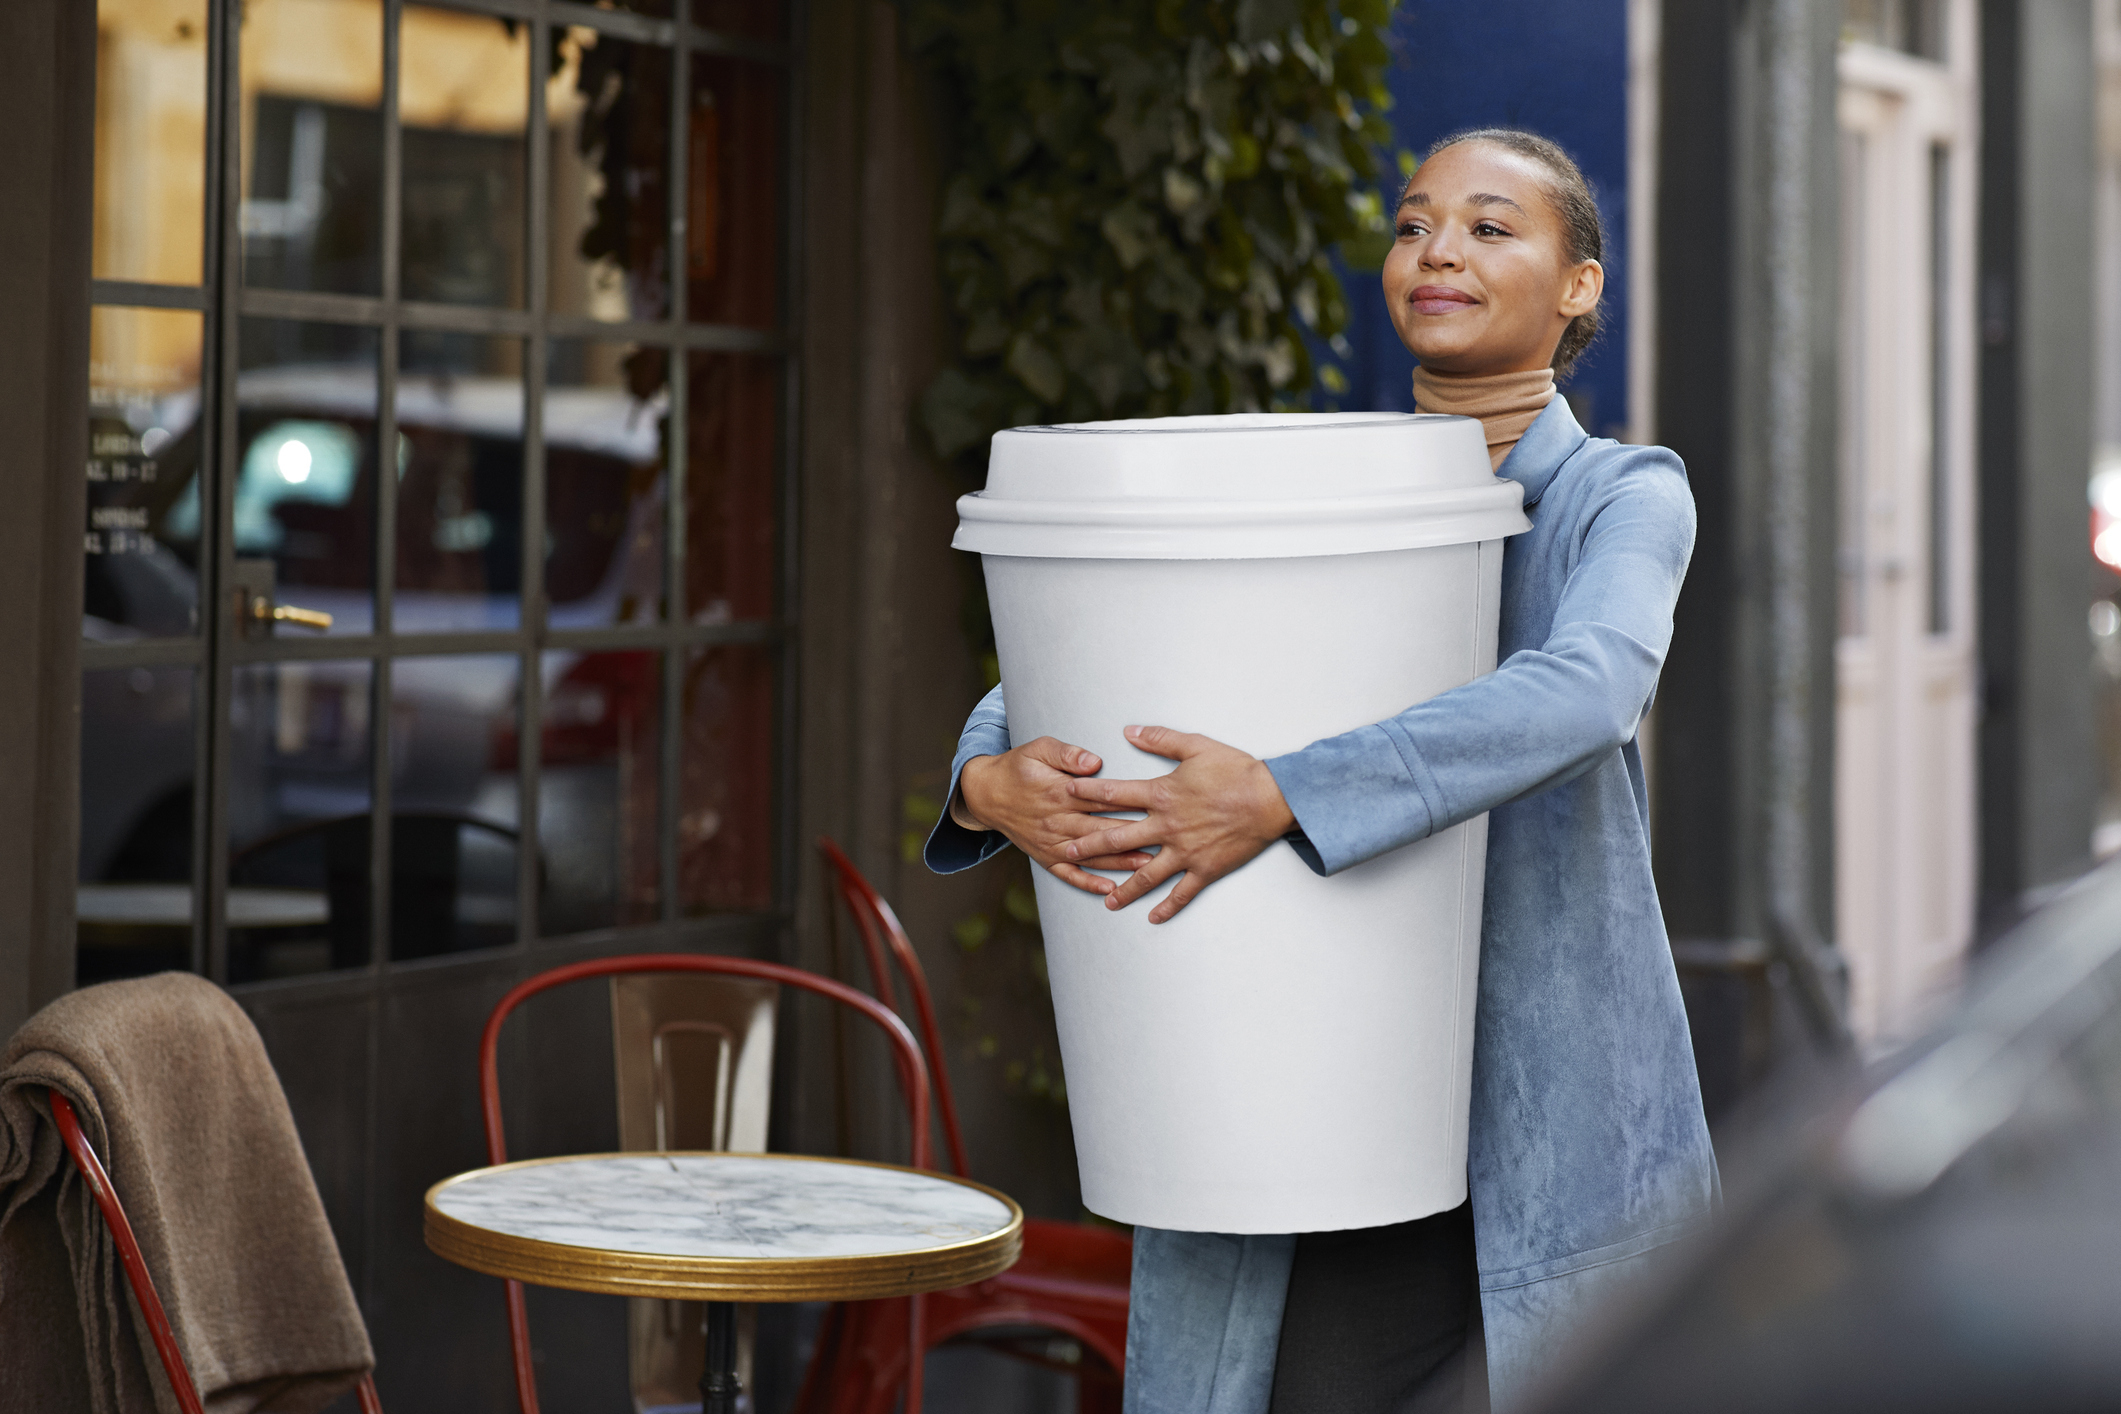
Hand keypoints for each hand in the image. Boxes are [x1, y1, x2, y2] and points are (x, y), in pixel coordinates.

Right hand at [957, 738, 1154, 895]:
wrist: (986, 794)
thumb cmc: (1018, 767)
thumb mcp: (1039, 748)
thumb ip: (1068, 754)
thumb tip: (1094, 762)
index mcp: (1060, 792)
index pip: (1101, 799)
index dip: (1129, 802)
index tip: (1156, 805)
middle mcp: (1057, 821)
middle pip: (1101, 830)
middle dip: (1133, 836)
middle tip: (1163, 841)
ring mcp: (1051, 842)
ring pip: (1090, 855)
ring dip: (1118, 862)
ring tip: (1147, 867)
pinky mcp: (1045, 857)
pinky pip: (1068, 874)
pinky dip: (1088, 883)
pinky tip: (1109, 889)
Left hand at [1061, 725, 1295, 922]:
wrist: (1272, 797)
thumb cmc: (1236, 770)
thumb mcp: (1196, 746)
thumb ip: (1160, 739)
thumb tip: (1129, 731)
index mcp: (1162, 794)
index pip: (1114, 793)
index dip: (1086, 793)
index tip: (1064, 796)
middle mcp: (1167, 825)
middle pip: (1118, 837)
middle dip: (1089, 845)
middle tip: (1066, 852)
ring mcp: (1185, 851)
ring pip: (1146, 874)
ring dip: (1124, 889)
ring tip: (1106, 901)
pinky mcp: (1205, 868)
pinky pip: (1182, 892)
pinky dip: (1167, 907)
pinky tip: (1153, 917)